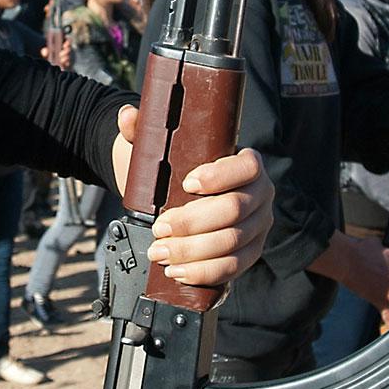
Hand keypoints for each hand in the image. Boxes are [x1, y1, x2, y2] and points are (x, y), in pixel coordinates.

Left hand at [112, 105, 273, 288]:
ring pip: (232, 242)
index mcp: (246, 163)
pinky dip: (204, 272)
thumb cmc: (172, 169)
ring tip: (160, 252)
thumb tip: (128, 116)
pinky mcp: (250, 252)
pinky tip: (179, 271)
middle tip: (159, 227)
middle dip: (192, 223)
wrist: (176, 195)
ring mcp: (258, 225)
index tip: (186, 184)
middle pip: (234, 210)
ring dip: (192, 252)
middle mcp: (260, 194)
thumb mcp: (155, 147)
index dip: (219, 177)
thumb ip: (142, 130)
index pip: (246, 168)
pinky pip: (234, 267)